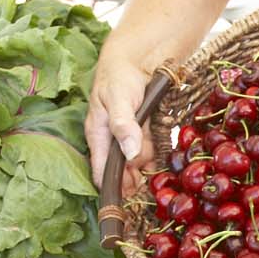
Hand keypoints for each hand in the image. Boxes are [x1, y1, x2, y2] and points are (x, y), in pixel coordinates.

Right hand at [86, 52, 154, 192]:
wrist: (137, 59)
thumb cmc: (120, 77)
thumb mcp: (118, 99)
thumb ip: (123, 125)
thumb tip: (129, 154)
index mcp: (98, 136)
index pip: (101, 172)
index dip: (114, 187)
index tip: (129, 198)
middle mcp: (111, 141)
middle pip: (122, 172)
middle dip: (135, 179)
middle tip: (148, 178)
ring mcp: (128, 138)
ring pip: (137, 163)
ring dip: (147, 165)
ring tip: (153, 156)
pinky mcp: (143, 133)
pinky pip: (150, 151)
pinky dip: (156, 153)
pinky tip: (159, 149)